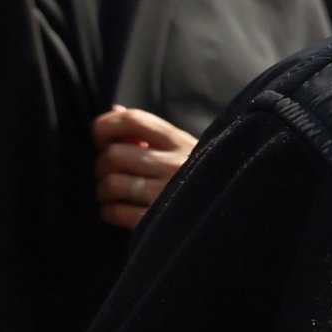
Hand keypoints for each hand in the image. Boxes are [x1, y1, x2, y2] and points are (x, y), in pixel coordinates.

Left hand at [89, 105, 196, 230]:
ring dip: (103, 191)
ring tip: (111, 194)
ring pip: (112, 184)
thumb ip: (149, 131)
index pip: (134, 120)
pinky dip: (109, 212)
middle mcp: (175, 164)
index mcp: (179, 141)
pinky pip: (117, 211)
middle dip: (101, 165)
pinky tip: (117, 212)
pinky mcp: (160, 222)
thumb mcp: (183, 148)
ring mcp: (168, 194)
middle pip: (114, 154)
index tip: (101, 138)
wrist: (231, 214)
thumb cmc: (199, 177)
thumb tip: (115, 110)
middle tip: (107, 173)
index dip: (106, 125)